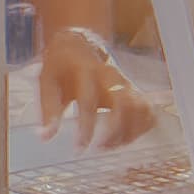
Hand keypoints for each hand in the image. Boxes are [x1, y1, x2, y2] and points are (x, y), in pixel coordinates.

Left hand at [39, 24, 150, 146]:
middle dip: (114, 131)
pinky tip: (123, 138)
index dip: (86, 128)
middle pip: (125, 105)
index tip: (80, 148)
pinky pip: (147, 112)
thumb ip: (48, 109)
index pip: (90, 102)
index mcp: (87, 71)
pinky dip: (140, 129)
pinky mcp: (134, 91)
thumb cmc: (61, 65)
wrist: (79, 45)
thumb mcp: (47, 81)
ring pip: (140, 109)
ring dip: (128, 132)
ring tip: (109, 145)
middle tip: (99, 147)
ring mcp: (126, 83)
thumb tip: (45, 136)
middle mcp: (111, 76)